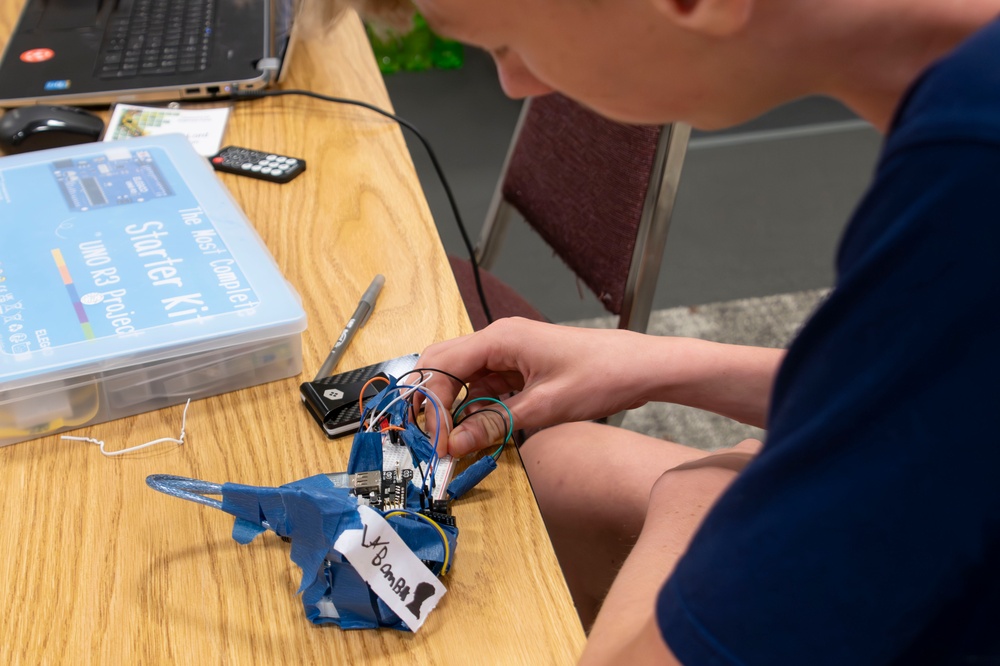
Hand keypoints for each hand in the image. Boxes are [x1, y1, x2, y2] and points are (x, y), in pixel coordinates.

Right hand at [417, 318, 657, 455]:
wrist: (639, 367)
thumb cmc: (601, 375)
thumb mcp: (544, 407)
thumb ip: (494, 424)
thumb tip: (454, 444)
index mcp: (501, 338)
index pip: (442, 366)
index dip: (432, 404)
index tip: (435, 439)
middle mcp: (498, 339)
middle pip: (442, 365)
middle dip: (432, 402)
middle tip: (432, 438)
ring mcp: (507, 352)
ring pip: (460, 377)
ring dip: (453, 408)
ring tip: (452, 442)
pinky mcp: (517, 367)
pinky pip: (483, 385)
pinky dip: (474, 408)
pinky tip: (475, 432)